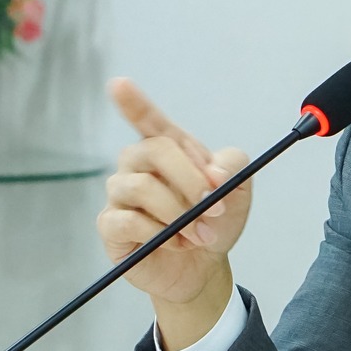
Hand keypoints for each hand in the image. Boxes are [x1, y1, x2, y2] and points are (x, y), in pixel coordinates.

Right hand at [98, 78, 251, 349]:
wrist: (206, 267)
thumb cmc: (215, 222)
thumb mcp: (239, 191)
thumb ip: (232, 168)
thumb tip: (214, 171)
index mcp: (168, 150)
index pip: (148, 120)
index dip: (133, 102)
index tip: (119, 84)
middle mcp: (138, 166)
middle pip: (154, 150)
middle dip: (190, 178)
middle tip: (214, 207)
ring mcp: (121, 194)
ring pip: (141, 187)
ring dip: (178, 212)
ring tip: (198, 234)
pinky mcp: (111, 225)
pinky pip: (128, 221)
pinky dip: (159, 234)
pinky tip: (175, 243)